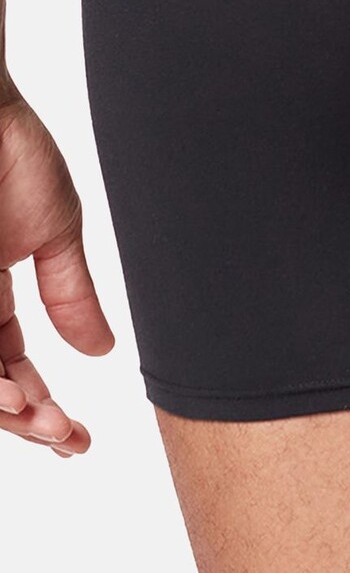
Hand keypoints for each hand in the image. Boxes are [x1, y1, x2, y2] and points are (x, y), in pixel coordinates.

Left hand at [0, 89, 114, 457]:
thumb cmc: (11, 149)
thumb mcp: (55, 229)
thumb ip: (72, 293)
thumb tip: (103, 352)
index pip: (9, 366)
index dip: (41, 405)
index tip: (77, 435)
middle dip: (23, 418)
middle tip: (60, 434)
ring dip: (1, 405)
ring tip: (34, 415)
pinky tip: (6, 390)